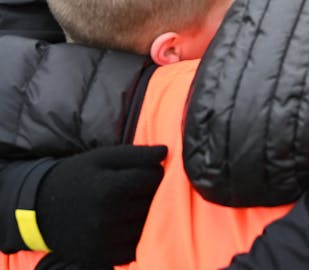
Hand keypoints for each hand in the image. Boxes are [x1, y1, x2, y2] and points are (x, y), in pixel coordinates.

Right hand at [35, 145, 167, 263]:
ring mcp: (105, 241)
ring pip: (148, 224)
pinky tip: (123, 224)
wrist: (39, 211)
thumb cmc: (76, 177)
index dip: (153, 171)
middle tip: (136, 188)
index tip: (142, 171)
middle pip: (154, 201)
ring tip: (129, 205)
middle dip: (151, 192)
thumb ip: (136, 154)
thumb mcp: (102, 157)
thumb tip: (166, 152)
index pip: (155, 177)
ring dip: (146, 214)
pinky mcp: (102, 258)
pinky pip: (136, 247)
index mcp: (110, 189)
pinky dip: (136, 235)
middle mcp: (108, 218)